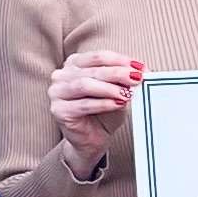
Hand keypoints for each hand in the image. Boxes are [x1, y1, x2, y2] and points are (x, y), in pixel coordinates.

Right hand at [49, 50, 142, 175]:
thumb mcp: (116, 91)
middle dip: (118, 73)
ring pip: (85, 85)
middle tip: (137, 78)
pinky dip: (103, 103)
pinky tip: (118, 104)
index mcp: (74, 64)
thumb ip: (123, 80)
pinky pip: (84, 104)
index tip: (140, 67)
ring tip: (127, 94)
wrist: (92, 139)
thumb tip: (140, 70)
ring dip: (110, 88)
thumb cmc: (102, 113)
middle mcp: (62, 76)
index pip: (99, 57)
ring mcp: (57, 93)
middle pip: (94, 70)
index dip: (121, 60)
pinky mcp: (59, 110)